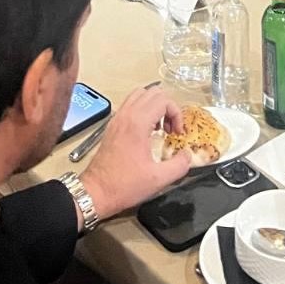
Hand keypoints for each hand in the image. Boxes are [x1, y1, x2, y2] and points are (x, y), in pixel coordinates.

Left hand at [79, 86, 189, 223]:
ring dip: (154, 106)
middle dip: (167, 107)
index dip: (176, 114)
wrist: (96, 191)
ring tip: (160, 128)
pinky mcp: (112, 125)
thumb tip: (188, 155)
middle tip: (171, 129)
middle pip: (152, 92)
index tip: (178, 134)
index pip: (163, 100)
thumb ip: (179, 165)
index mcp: (138, 123)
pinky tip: (146, 132)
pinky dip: (142, 110)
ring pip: (139, 95)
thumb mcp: (158, 179)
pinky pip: (130, 105)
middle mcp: (126, 115)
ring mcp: (117, 118)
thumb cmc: (125, 185)